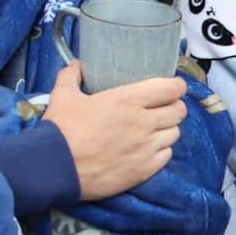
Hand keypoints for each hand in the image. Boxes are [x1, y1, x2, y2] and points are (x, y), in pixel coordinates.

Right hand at [44, 62, 187, 201]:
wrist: (56, 168)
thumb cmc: (61, 129)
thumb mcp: (63, 95)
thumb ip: (72, 75)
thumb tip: (76, 64)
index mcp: (128, 100)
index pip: (171, 88)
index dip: (176, 86)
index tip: (173, 86)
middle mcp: (143, 123)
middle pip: (179, 111)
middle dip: (175, 106)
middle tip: (164, 107)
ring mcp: (146, 148)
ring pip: (175, 134)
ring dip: (168, 129)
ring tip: (156, 129)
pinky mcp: (144, 170)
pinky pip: (166, 156)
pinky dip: (161, 151)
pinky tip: (149, 149)